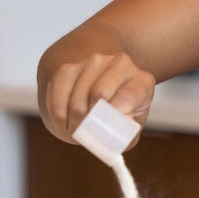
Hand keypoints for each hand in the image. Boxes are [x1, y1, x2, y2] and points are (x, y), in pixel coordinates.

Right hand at [38, 50, 154, 144]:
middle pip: (98, 94)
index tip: (107, 129)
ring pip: (76, 101)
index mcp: (142, 80)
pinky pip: (56, 98)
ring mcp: (92, 62)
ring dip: (74, 123)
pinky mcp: (68, 67)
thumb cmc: (121, 112)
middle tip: (88, 135)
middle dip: (90, 123)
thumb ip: (128, 132)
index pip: (128, 96)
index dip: (116, 116)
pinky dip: (59, 117)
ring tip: (78, 130)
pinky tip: (65, 121)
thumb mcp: (132, 125)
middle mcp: (119, 64)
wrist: (102, 88)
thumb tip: (116, 133)